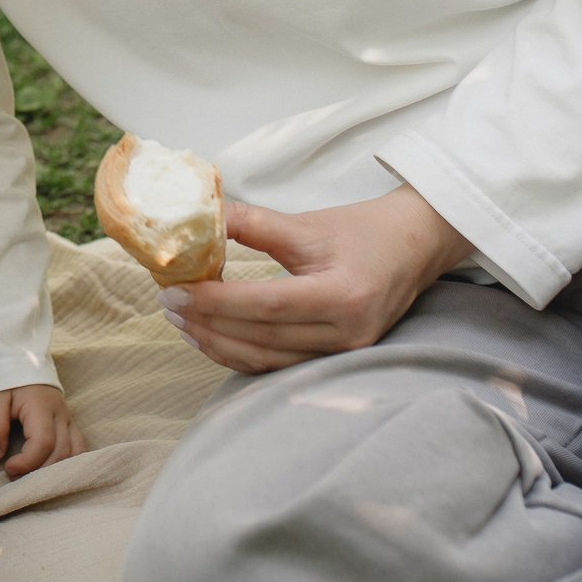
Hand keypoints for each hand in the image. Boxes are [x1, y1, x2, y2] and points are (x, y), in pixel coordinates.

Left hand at [0, 382, 84, 477]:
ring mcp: (67, 417)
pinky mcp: (68, 420)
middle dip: (40, 471)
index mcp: (42, 406)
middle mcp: (60, 413)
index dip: (27, 463)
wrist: (18, 353)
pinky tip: (50, 470)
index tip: (8, 468)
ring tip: (32, 476)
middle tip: (16, 476)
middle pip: (62, 452)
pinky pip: (77, 446)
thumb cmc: (4, 376)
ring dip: (55, 470)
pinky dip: (66, 462)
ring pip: (74, 452)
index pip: (44, 443)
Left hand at [158, 185, 473, 374]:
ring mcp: (346, 353)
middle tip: (167, 304)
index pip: (265, 306)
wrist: (414, 246)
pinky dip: (242, 354)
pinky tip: (212, 338)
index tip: (174, 290)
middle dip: (207, 325)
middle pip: (262, 338)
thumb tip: (196, 216)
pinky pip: (280, 364)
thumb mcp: (306, 222)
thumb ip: (253, 222)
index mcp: (341, 295)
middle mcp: (347, 333)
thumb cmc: (363, 230)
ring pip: (267, 359)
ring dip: (218, 344)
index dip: (215, 302)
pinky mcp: (339, 360)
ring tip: (181, 321)